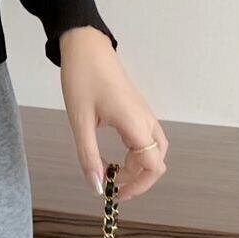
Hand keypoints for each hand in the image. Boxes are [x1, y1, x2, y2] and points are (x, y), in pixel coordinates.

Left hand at [59, 26, 167, 201]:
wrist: (85, 45)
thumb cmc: (82, 78)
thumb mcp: (80, 121)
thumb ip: (88, 156)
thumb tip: (96, 188)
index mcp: (136, 124)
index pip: (153, 167)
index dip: (137, 186)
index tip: (113, 193)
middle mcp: (146, 119)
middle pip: (158, 160)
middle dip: (139, 179)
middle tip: (113, 186)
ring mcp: (144, 111)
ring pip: (156, 148)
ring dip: (139, 165)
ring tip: (114, 171)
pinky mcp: (137, 106)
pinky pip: (148, 136)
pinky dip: (138, 150)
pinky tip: (116, 152)